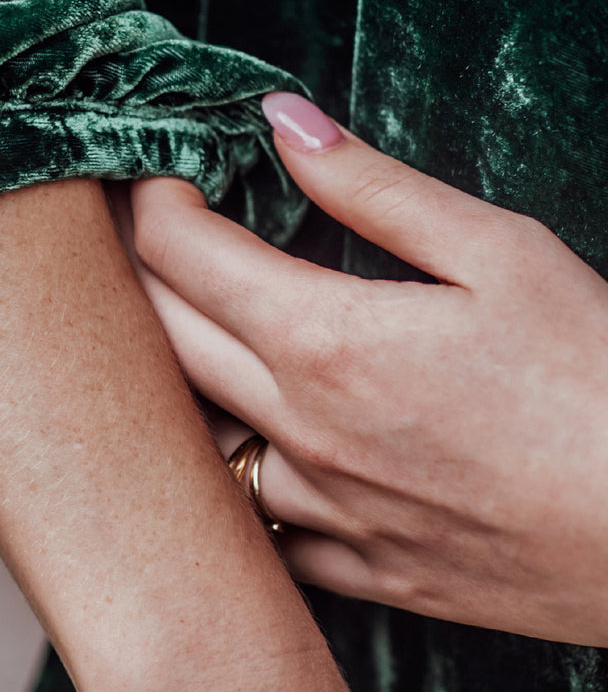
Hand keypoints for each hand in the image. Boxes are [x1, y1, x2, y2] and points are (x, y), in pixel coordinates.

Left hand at [127, 92, 607, 645]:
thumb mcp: (501, 252)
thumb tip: (282, 120)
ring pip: (191, 440)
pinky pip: (254, 529)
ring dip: (167, 379)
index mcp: (323, 339)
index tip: (162, 174)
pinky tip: (245, 449)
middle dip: (131, 274)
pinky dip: (232, 478)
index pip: (178, 254)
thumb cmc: (599, 378)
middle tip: (140, 235)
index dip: (151, 199)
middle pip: (156, 343)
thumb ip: (374, 186)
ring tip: (177, 333)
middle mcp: (299, 432)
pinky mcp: (361, 570)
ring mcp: (323, 513)